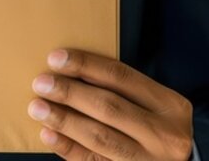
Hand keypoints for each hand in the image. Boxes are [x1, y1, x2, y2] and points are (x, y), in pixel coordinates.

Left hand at [28, 49, 193, 160]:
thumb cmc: (159, 129)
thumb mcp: (156, 106)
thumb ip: (124, 91)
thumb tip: (71, 72)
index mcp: (170, 105)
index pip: (122, 77)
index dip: (86, 65)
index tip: (56, 58)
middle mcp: (164, 134)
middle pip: (109, 107)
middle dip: (71, 93)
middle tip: (41, 83)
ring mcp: (147, 160)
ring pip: (99, 137)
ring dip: (64, 120)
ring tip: (37, 107)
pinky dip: (68, 147)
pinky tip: (48, 134)